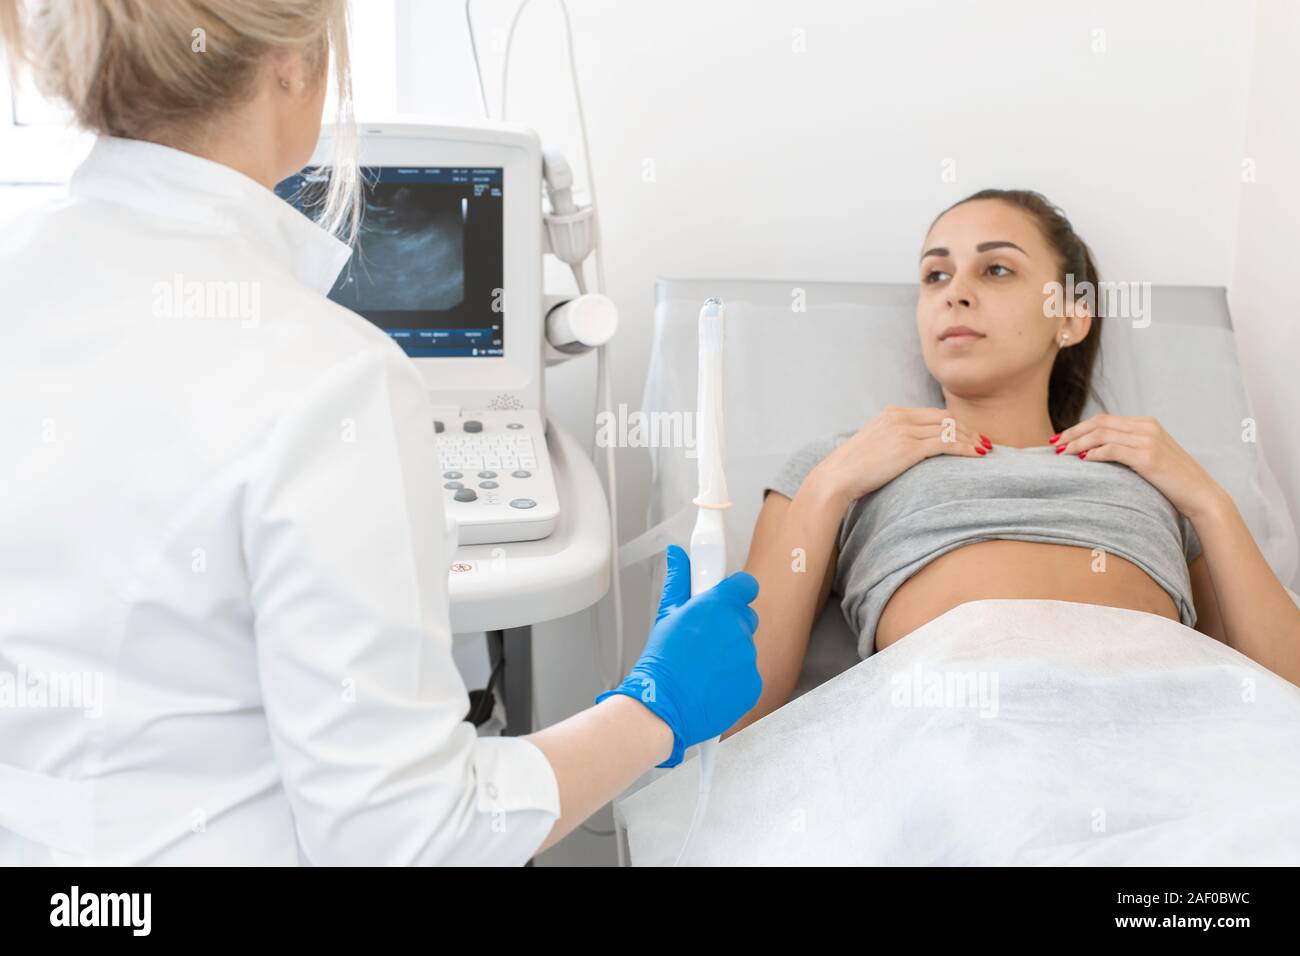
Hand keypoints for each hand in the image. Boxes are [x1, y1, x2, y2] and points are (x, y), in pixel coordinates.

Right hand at [596, 545, 761, 766]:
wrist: (663, 706)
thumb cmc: (661, 662)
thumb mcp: (667, 614)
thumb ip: (679, 580)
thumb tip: (677, 555)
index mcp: (718, 606)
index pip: (746, 585)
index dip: (735, 591)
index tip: (725, 597)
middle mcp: (738, 629)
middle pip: (745, 617)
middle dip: (729, 625)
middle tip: (704, 639)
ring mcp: (748, 657)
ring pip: (746, 647)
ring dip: (730, 653)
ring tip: (702, 665)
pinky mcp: (753, 682)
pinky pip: (749, 673)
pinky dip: (734, 677)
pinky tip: (711, 682)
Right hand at [810, 405, 991, 504]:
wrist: (836, 478)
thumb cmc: (851, 470)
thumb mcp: (872, 446)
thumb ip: (890, 441)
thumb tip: (903, 453)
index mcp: (891, 414)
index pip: (932, 414)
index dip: (954, 424)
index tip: (968, 434)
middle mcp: (899, 417)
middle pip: (944, 418)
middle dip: (967, 429)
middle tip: (984, 441)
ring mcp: (904, 431)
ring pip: (948, 430)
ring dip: (970, 439)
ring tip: (985, 449)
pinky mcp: (908, 448)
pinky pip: (945, 444)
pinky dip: (965, 448)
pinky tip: (976, 454)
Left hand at [1052, 415, 1224, 518]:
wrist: (1200, 495)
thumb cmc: (1172, 481)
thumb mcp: (1149, 458)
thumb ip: (1128, 449)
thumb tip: (1096, 453)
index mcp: (1147, 423)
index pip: (1104, 419)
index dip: (1079, 427)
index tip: (1062, 439)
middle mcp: (1147, 427)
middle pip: (1099, 423)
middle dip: (1073, 433)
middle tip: (1054, 445)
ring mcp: (1148, 440)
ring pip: (1102, 434)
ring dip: (1078, 443)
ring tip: (1063, 454)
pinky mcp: (1147, 456)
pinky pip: (1111, 450)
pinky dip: (1093, 454)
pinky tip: (1082, 461)